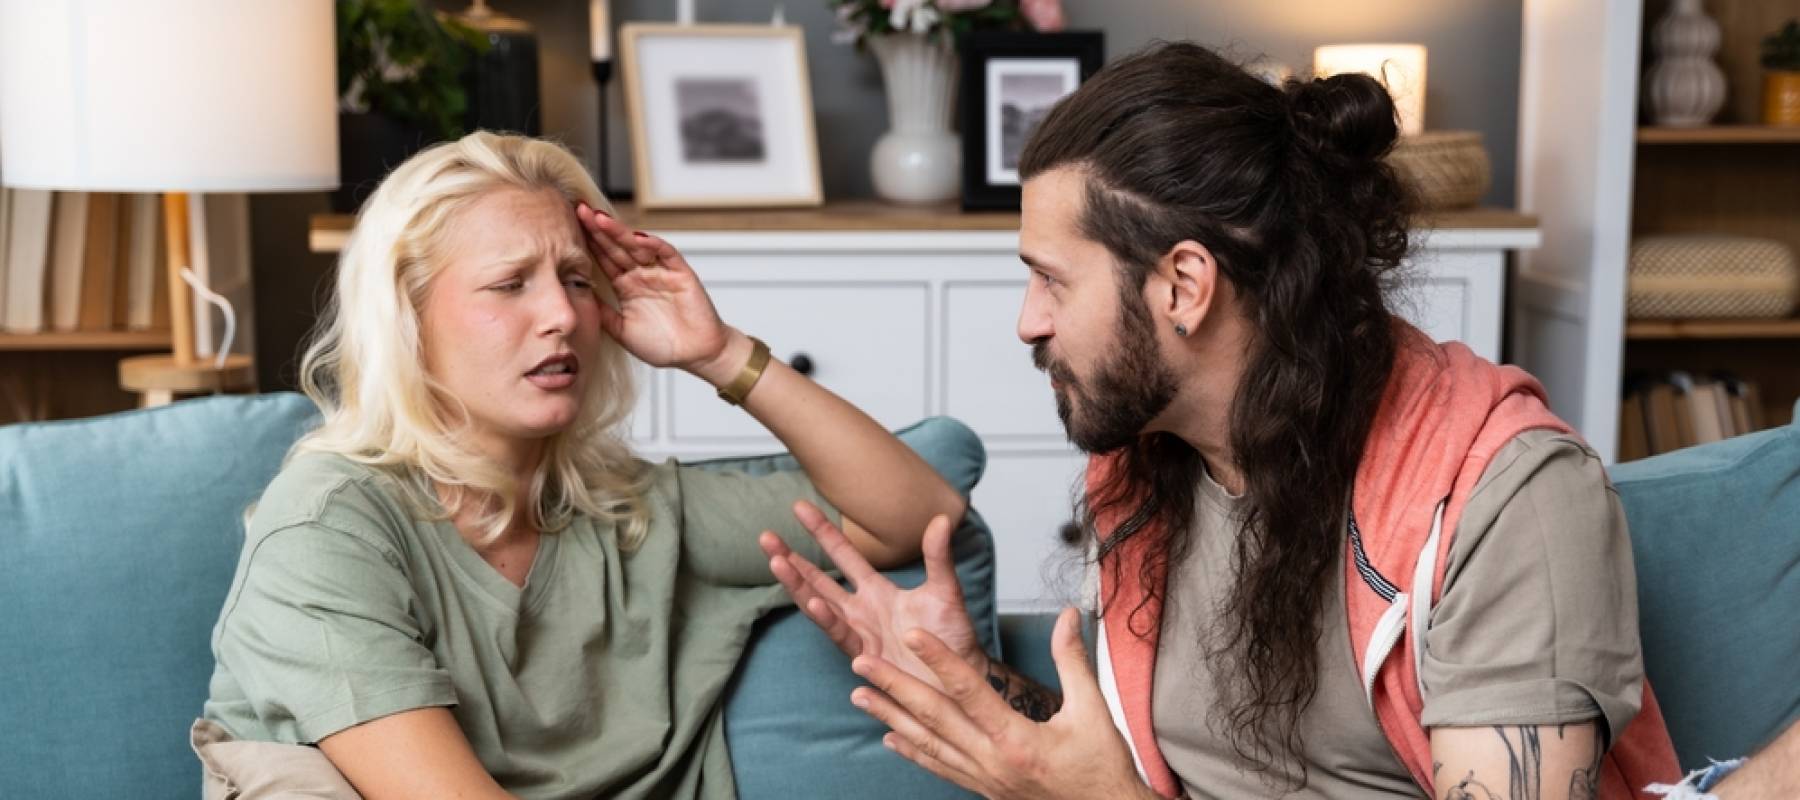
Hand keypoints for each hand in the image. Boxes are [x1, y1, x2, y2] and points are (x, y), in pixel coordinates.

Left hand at [574, 202, 732, 373]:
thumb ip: (602, 311)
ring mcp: (661, 272)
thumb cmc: (662, 346)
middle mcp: (641, 274)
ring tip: (600, 219)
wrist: (695, 355)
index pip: (604, 259)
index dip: (588, 244)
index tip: (567, 229)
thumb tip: (576, 294)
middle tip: (579, 210)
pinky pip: (666, 254)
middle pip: (616, 247)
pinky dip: (653, 244)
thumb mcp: (621, 329)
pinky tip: (637, 236)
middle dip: (598, 229)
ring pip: (637, 246)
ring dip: (620, 232)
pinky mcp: (681, 273)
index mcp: (626, 286)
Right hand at [760, 501, 985, 689]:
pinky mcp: (865, 657)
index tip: (799, 507)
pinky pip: (842, 634)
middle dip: (792, 559)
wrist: (960, 679)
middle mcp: (862, 611)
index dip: (822, 532)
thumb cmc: (953, 638)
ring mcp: (860, 634)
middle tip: (766, 537)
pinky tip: (813, 602)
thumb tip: (942, 517)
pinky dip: (828, 619)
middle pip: (819, 580)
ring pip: (820, 605)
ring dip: (798, 585)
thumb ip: (938, 557)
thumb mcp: (945, 591)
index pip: (844, 555)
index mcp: (878, 591)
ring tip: (776, 562)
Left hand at [851, 608, 1153, 799]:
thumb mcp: (1093, 712)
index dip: (938, 659)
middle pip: (933, 717)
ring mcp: (983, 778)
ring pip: (926, 744)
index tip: (912, 634)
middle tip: (862, 661)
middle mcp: (992, 761)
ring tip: (860, 694)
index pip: (968, 691)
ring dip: (890, 717)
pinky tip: (889, 738)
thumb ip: (1072, 661)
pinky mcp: (982, 788)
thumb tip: (1066, 617)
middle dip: (894, 687)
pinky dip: (911, 752)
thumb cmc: (1101, 769)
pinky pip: (938, 768)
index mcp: (1017, 739)